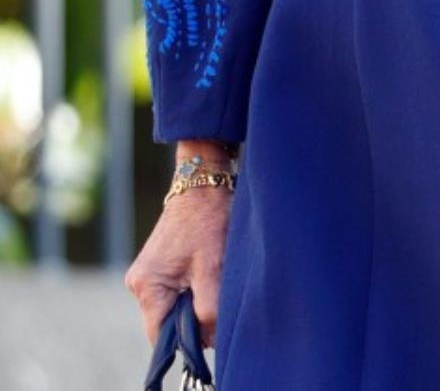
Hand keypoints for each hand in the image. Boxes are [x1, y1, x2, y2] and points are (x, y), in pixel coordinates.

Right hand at [125, 186, 229, 345]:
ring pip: (171, 306)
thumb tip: (208, 338)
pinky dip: (191, 290)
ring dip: (193, 303)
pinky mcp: (157, 265)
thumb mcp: (213, 268)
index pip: (160, 335)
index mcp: (146, 286)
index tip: (211, 327)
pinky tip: (207, 273)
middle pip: (165, 322)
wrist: (204, 183)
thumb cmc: (209, 221)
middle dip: (191, 320)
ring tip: (212, 280)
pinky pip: (172, 291)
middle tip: (217, 299)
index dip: (186, 339)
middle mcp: (139, 283)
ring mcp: (146, 273)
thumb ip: (208, 308)